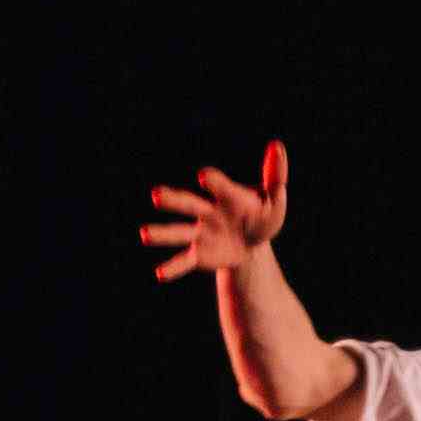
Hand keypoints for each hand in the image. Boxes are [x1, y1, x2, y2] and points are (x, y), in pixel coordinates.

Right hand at [140, 140, 291, 282]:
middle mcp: (207, 211)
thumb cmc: (262, 214)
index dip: (214, 182)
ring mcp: (201, 233)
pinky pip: (184, 260)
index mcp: (226, 195)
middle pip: (188, 203)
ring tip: (144, 234)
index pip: (219, 186)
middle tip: (156, 195)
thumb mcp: (274, 198)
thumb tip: (277, 146)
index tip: (205, 177)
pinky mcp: (199, 254)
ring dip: (162, 233)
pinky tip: (159, 274)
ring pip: (178, 232)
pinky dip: (172, 267)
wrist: (252, 243)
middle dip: (173, 200)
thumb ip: (275, 175)